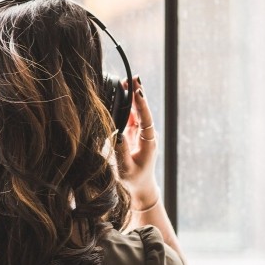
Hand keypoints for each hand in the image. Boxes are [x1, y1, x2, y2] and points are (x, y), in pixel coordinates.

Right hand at [115, 76, 159, 209]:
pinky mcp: (134, 132)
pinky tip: (122, 93)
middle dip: (138, 94)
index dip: (142, 105)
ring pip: (137, 111)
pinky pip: (131, 115)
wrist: (141, 187)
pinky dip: (127, 104)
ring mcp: (141, 132)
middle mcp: (147, 134)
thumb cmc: (134, 180)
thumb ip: (122, 151)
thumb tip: (116, 133)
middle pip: (143, 110)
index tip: (138, 91)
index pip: (145, 119)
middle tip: (134, 77)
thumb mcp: (126, 168)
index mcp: (149, 141)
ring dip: (132, 96)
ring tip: (127, 81)